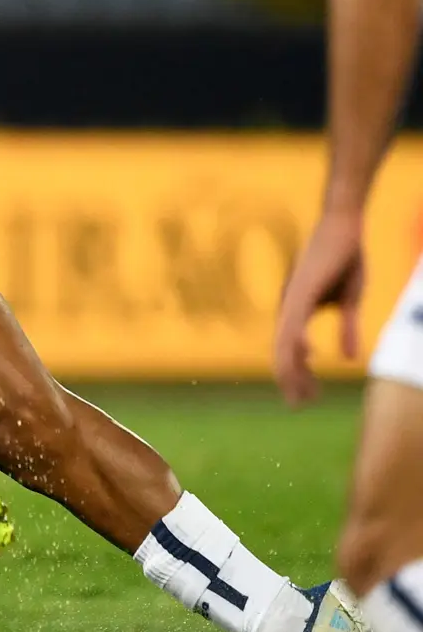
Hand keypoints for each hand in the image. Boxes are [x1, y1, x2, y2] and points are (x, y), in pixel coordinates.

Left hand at [275, 209, 366, 406]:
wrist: (344, 227)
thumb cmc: (345, 261)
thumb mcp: (349, 301)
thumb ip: (347, 329)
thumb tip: (347, 359)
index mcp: (295, 312)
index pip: (290, 351)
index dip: (297, 375)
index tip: (306, 396)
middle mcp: (288, 308)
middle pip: (282, 352)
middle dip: (291, 380)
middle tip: (299, 405)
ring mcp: (292, 298)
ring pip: (285, 341)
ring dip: (292, 368)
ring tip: (300, 392)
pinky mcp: (301, 288)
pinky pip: (295, 319)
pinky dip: (298, 339)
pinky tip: (307, 355)